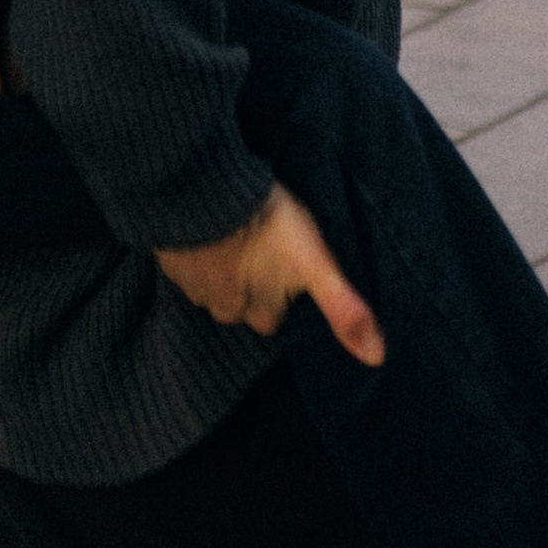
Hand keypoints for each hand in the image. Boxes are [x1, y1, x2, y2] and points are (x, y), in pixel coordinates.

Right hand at [156, 185, 385, 366]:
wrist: (202, 190)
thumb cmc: (265, 224)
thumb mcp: (315, 263)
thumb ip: (344, 308)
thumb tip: (377, 358)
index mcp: (259, 313)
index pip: (275, 317)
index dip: (284, 295)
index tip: (291, 271)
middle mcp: (223, 308)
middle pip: (242, 304)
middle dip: (251, 284)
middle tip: (264, 250)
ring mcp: (192, 283)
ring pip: (214, 285)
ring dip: (224, 264)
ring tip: (239, 234)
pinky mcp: (169, 256)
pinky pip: (187, 261)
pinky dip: (199, 248)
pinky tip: (210, 226)